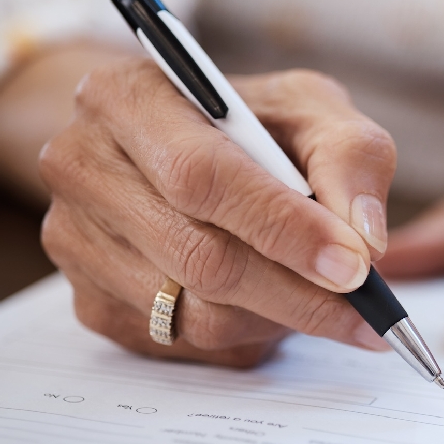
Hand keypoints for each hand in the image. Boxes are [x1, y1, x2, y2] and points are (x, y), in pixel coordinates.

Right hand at [39, 58, 395, 366]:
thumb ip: (350, 157)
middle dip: (298, 292)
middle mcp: (83, 168)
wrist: (176, 142)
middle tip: (366, 310)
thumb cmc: (249, 123)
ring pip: (197, 315)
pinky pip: (188, 346)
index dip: (285, 227)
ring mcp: (76, 243)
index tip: (355, 265)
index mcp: (127, 98)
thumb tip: (365, 238)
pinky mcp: (91, 303)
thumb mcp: (310, 109)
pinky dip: (250, 335)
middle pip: (199, 258)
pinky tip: (274, 303)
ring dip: (279, 317)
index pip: (203, 176)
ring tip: (323, 294)